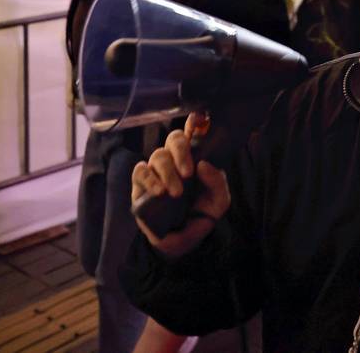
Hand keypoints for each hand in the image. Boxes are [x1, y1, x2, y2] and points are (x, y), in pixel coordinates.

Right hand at [131, 113, 230, 259]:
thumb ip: (217, 183)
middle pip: (175, 139)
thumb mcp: (218, 202)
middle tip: (188, 173)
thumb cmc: (200, 215)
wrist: (182, 241)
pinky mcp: (140, 184)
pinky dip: (150, 179)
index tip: (198, 118)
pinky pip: (140, 171)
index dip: (195, 122)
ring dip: (168, 173)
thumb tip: (203, 164)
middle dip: (181, 151)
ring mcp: (157, 170)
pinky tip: (159, 191)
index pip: (194, 132)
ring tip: (176, 193)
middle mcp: (175, 159)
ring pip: (158, 155)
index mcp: (196, 158)